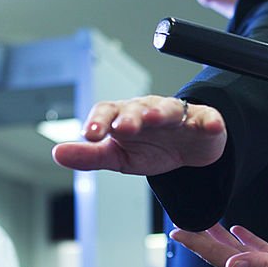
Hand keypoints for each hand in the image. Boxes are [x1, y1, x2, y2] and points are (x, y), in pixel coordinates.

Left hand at [52, 95, 225, 175]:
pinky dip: (209, 121)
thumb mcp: (118, 157)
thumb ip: (89, 156)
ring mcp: (177, 114)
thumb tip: (57, 153)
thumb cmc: (150, 147)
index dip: (98, 121)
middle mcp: (148, 110)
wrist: (188, 148)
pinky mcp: (204, 121)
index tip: (90, 135)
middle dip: (129, 117)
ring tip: (156, 119)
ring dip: (161, 113)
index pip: (107, 112)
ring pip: (169, 109)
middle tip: (122, 128)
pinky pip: (207, 118)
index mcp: (124, 117)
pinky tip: (210, 125)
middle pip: (137, 108)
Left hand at [170, 224, 267, 266]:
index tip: (175, 230)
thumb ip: (261, 263)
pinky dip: (244, 240)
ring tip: (202, 223)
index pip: (219, 257)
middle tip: (180, 223)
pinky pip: (258, 251)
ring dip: (218, 239)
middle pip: (222, 256)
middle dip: (201, 240)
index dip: (196, 243)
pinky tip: (237, 230)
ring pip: (237, 253)